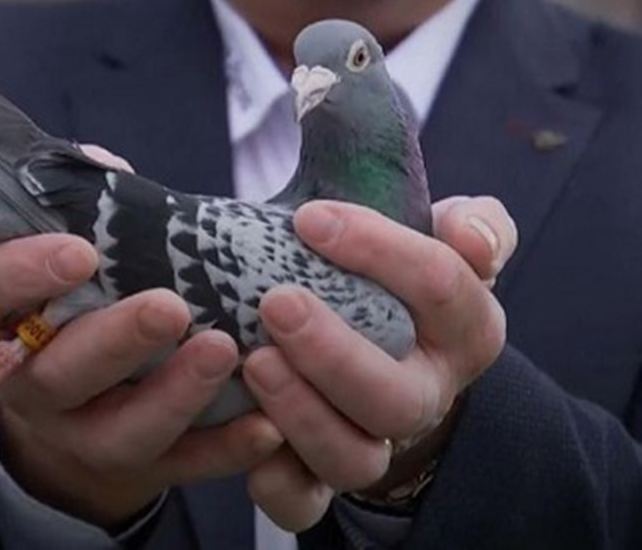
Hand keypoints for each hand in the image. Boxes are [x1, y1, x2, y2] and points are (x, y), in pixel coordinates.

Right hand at [0, 145, 282, 527]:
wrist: (80, 399)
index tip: (81, 252)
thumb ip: (89, 208)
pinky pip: (178, 466)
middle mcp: (31, 381)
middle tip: (169, 307)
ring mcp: (80, 432)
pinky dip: (224, 449)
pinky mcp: (135, 467)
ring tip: (227, 350)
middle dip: (114, 341)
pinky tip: (269, 425)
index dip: (24, 273)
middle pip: (56, 373)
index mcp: (1, 316)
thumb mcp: (70, 246)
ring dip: (174, 395)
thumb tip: (112, 170)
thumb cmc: (81, 296)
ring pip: (118, 431)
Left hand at [242, 195, 516, 529]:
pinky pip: (305, 503)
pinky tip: (247, 435)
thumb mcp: (444, 241)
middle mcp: (425, 396)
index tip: (311, 219)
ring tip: (255, 361)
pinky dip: (277, 483)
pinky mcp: (324, 475)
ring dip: (302, 414)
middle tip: (277, 304)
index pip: (441, 288)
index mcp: (464, 330)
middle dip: (334, 353)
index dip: (379, 250)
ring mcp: (376, 443)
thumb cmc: (400, 283)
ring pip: (352, 457)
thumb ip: (475, 227)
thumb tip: (471, 237)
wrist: (386, 348)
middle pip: (396, 396)